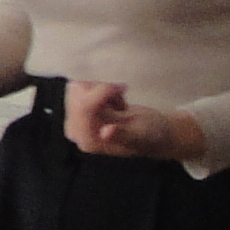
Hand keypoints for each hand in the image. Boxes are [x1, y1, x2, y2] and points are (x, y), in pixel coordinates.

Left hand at [63, 82, 206, 162]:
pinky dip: (99, 89)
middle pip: (78, 94)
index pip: (84, 108)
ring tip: (118, 104)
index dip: (102, 92)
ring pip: (78, 88)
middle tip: (122, 99)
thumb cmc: (150, 136)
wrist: (152, 133)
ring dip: (101, 90)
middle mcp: (78, 132)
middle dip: (102, 90)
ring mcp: (76, 120)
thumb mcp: (141, 136)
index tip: (124, 89)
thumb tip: (105, 132)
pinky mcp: (78, 110)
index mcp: (89, 141)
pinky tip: (113, 102)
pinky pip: (80, 87)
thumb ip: (123, 135)